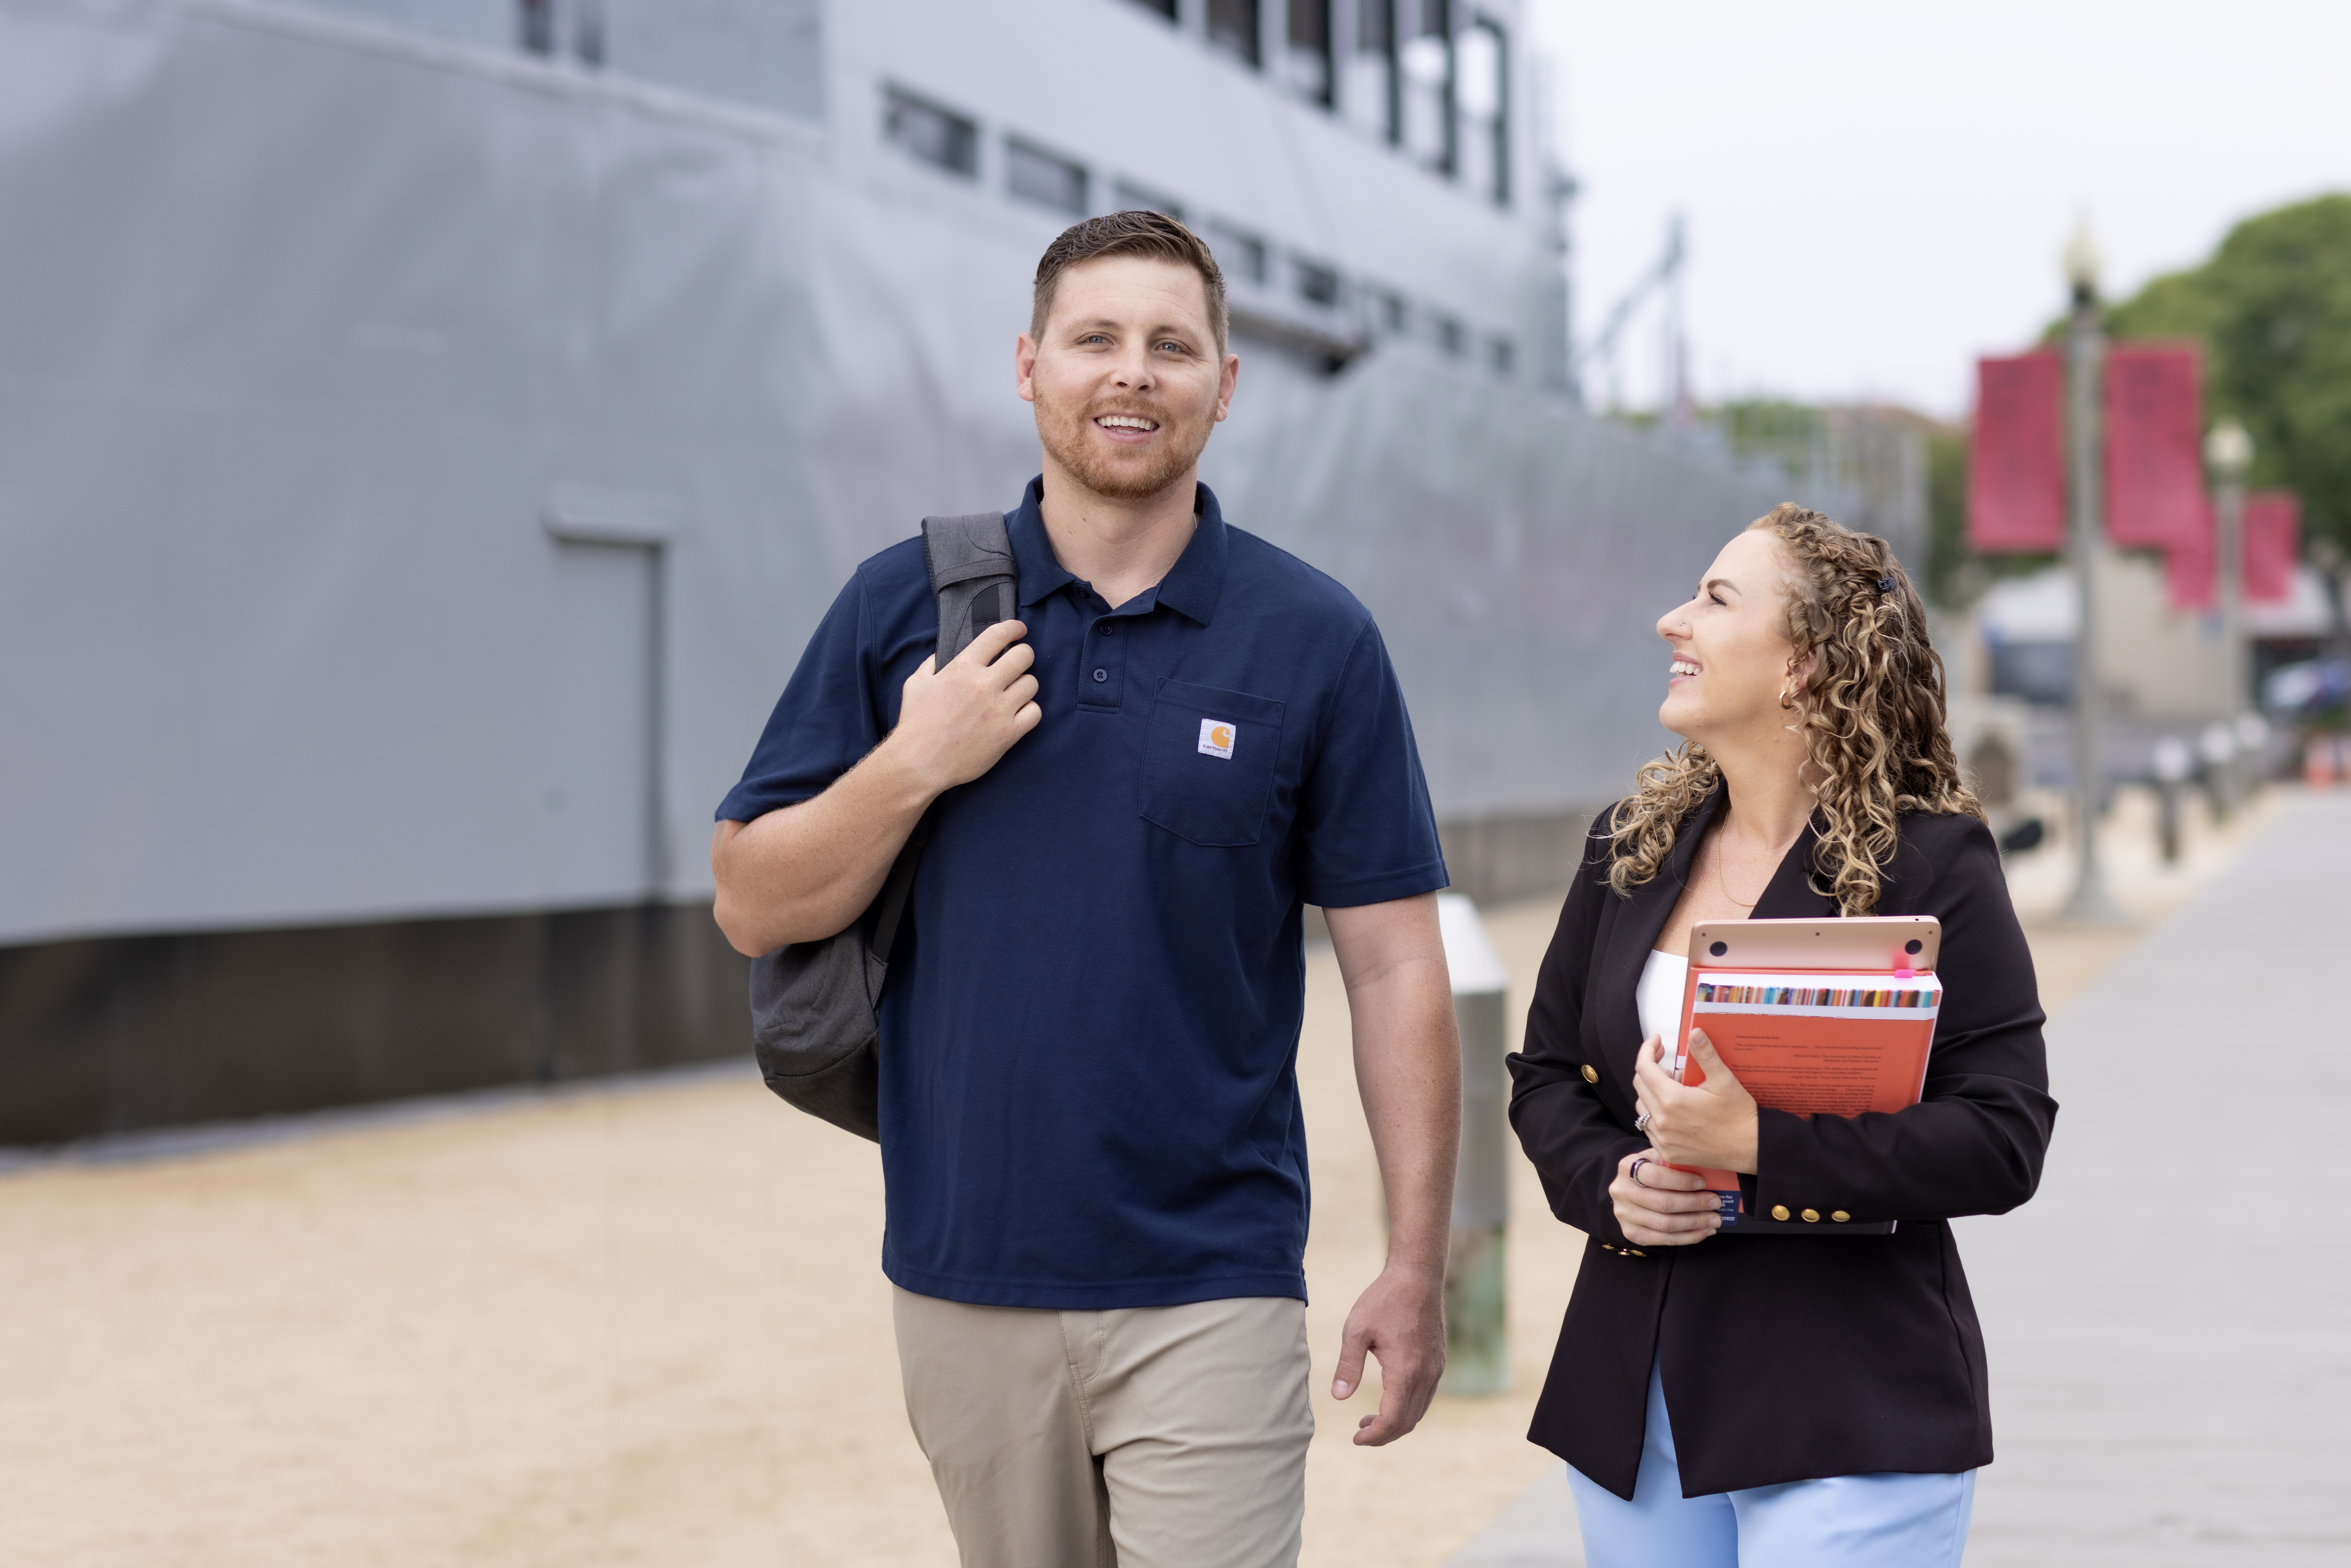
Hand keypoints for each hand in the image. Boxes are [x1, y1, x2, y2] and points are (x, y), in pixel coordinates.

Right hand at [887, 620, 1040, 791]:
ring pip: (1032, 684)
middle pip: (1024, 656)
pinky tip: (1017, 714)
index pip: (998, 635)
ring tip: (1013, 693)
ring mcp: (999, 709)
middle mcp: (984, 684)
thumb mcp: (916, 683)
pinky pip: (1035, 712)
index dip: (1014, 628)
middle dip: (1023, 656)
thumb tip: (946, 654)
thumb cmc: (916, 723)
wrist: (919, 763)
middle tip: (1017, 663)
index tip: (1019, 630)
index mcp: (963, 667)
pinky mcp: (1008, 733)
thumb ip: (933, 663)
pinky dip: (1029, 711)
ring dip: (1024, 686)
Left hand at [1331, 1264, 1444, 1445]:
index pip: (1393, 1419)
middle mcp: (1425, 1375)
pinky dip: (1408, 1408)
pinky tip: (1389, 1399)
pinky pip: (1425, 1396)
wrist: (1417, 1276)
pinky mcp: (1438, 1361)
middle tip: (1359, 1432)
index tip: (1355, 1439)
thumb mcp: (1356, 1330)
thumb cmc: (1384, 1300)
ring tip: (1370, 1419)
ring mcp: (1435, 1369)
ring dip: (1396, 1422)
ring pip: (1419, 1411)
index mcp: (1404, 1371)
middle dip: (1383, 1435)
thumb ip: (1348, 1366)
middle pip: (1407, 1422)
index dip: (1374, 1436)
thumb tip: (1338, 1397)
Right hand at [1609, 1148, 1721, 1247]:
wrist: (1631, 1188)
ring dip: (1695, 1223)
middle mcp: (1621, 1191)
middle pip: (1662, 1203)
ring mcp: (1624, 1215)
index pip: (1655, 1177)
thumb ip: (1675, 1162)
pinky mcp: (1631, 1233)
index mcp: (1627, 1167)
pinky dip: (1688, 1237)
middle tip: (1716, 1203)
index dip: (1681, 1181)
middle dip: (1694, 1204)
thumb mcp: (1659, 1158)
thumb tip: (1708, 1172)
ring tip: (1714, 1219)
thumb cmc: (1653, 1170)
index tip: (1703, 1183)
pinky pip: (1663, 1240)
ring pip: (1665, 1224)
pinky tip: (1704, 1231)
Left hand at [1631, 1030, 1758, 1174]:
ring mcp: (1663, 1139)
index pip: (1644, 1068)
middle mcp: (1662, 1121)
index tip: (1657, 1042)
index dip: (1647, 1050)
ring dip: (1651, 1092)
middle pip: (1640, 1086)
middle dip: (1649, 1068)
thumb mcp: (1723, 1080)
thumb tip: (1695, 1032)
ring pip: (1642, 1107)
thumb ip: (1705, 1054)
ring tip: (1672, 1086)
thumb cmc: (1738, 1115)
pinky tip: (1671, 1110)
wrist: (1750, 1148)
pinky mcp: (1667, 1151)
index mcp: (1673, 1100)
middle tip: (1665, 1063)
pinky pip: (1649, 1128)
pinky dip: (1655, 1114)